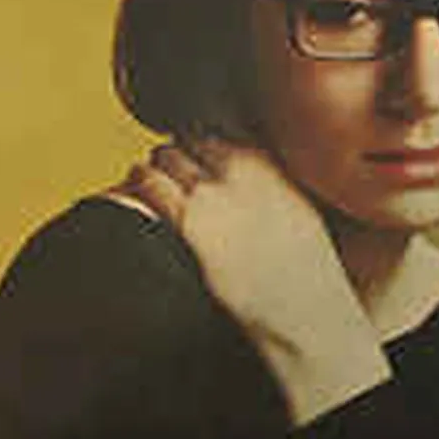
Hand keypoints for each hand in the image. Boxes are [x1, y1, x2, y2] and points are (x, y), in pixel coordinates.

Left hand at [112, 139, 390, 424]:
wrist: (303, 308)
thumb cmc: (304, 269)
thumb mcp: (298, 206)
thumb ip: (270, 181)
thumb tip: (250, 176)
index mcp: (269, 161)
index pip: (219, 130)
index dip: (200, 144)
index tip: (193, 158)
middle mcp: (242, 168)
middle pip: (189, 139)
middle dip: (176, 153)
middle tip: (168, 171)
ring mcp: (215, 193)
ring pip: (166, 155)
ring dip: (155, 165)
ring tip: (148, 178)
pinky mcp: (191, 222)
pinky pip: (151, 184)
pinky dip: (140, 182)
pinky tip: (134, 189)